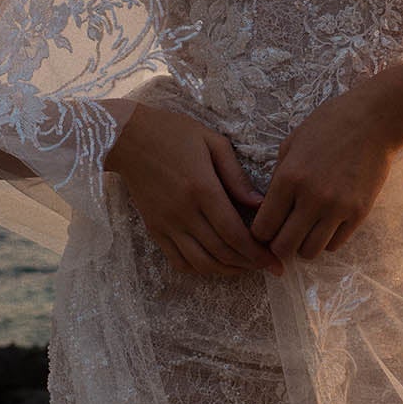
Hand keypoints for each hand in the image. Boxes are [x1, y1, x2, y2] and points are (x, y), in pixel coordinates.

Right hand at [104, 102, 282, 277]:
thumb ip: (237, 176)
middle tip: (266, 266)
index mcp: (202, 189)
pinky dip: (199, 269)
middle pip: (221, 252)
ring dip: (226, 271)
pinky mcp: (154, 229)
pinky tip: (214, 263)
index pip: (234, 233)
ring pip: (201, 263)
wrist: (128, 137)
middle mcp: (184, 212)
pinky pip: (178, 261)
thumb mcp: (213, 143)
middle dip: (249, 264)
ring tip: (244, 267)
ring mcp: (167, 224)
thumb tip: (260, 204)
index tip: (274, 260)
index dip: (257, 253)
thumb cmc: (174, 133)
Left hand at [250, 84, 398, 263]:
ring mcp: (337, 208)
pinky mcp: (359, 213)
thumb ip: (278, 176)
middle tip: (283, 236)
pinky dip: (327, 240)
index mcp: (289, 178)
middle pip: (283, 247)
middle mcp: (312, 198)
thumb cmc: (329, 125)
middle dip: (279, 245)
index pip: (263, 227)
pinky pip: (335, 245)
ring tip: (306, 231)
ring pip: (310, 252)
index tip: (266, 230)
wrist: (374, 120)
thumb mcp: (292, 143)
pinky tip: (326, 224)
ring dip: (303, 245)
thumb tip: (267, 207)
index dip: (260, 234)